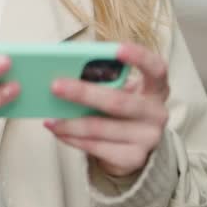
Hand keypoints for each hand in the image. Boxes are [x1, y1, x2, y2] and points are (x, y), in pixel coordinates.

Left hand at [45, 43, 169, 177]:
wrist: (131, 147)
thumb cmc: (119, 110)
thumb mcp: (119, 91)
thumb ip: (102, 79)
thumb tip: (65, 71)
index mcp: (156, 88)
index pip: (156, 68)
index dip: (139, 57)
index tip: (118, 49)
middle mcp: (156, 112)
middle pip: (118, 101)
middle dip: (83, 93)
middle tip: (55, 86)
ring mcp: (148, 138)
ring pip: (101, 127)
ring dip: (70, 122)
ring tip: (49, 117)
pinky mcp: (134, 158)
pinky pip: (97, 147)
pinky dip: (73, 139)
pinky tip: (59, 132)